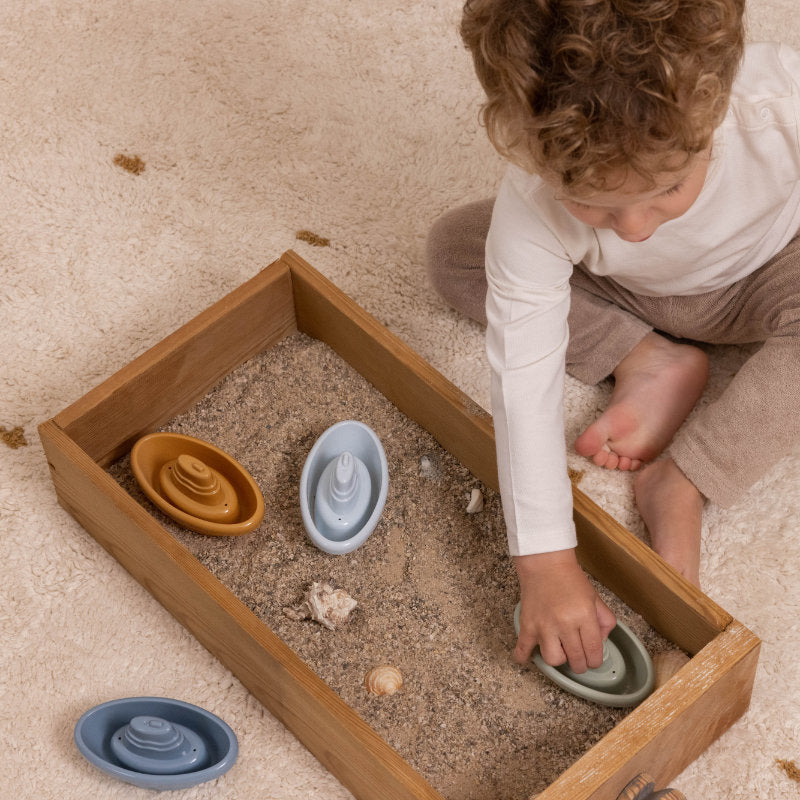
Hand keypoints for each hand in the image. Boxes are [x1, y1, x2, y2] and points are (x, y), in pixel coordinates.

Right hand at [513, 549, 616, 672]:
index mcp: (584, 616)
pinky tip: (529, 657)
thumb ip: (605, 620)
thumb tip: (602, 641)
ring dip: (559, 659)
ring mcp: (543, 626)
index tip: (593, 658)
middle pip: (576, 660)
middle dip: (581, 663)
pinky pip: (523, 649)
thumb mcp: (595, 597)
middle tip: (579, 657)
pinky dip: (524, 657)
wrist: (545, 563)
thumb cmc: (570, 578)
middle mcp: (564, 623)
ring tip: (560, 650)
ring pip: (553, 660)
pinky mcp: (527, 625)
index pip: (593, 652)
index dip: (595, 660)